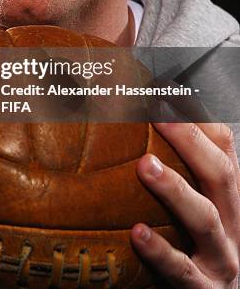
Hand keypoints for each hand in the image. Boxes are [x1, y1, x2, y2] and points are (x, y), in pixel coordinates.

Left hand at [131, 122, 239, 286]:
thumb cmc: (196, 250)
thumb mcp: (193, 210)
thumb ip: (174, 173)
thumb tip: (134, 134)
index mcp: (229, 200)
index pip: (225, 150)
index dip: (200, 120)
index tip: (168, 93)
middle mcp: (232, 225)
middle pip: (221, 175)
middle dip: (191, 142)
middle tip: (158, 116)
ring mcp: (221, 259)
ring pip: (205, 220)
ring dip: (176, 189)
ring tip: (145, 166)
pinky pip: (183, 272)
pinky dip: (161, 251)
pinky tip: (137, 233)